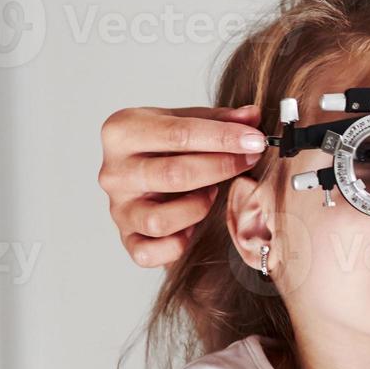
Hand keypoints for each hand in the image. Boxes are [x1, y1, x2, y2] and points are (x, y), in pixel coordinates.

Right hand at [98, 105, 266, 266]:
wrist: (142, 175)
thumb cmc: (166, 146)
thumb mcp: (189, 122)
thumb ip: (222, 119)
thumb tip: (253, 115)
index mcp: (122, 131)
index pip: (178, 133)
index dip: (223, 138)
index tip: (255, 140)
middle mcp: (114, 171)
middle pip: (173, 175)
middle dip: (221, 168)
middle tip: (249, 160)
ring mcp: (118, 208)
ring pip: (159, 220)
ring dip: (197, 208)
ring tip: (212, 193)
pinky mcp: (126, 238)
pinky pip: (148, 253)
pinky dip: (176, 245)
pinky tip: (193, 227)